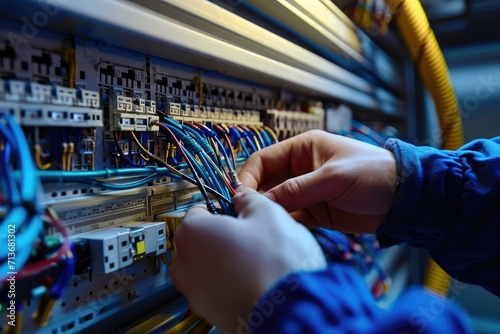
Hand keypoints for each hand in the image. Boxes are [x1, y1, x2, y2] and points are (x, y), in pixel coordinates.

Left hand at [169, 188, 325, 332]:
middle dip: (225, 236)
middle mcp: (185, 266)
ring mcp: (195, 294)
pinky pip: (218, 290)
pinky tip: (258, 281)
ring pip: (210, 267)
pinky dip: (234, 284)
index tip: (237, 211)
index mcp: (192, 234)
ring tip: (259, 262)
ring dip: (229, 261)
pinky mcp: (211, 314)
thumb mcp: (268, 213)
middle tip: (253, 237)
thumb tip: (243, 197)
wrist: (291, 313)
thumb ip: (248, 199)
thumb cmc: (277, 266)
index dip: (222, 207)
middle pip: (202, 240)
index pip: (199, 209)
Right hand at [238, 130, 396, 232]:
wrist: (404, 199)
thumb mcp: (333, 177)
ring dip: (267, 213)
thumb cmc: (372, 174)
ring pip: (276, 202)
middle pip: (266, 183)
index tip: (240, 196)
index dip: (248, 177)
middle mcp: (299, 169)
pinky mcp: (314, 213)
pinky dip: (283, 225)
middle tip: (244, 215)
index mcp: (302, 149)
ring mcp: (306, 192)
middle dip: (255, 198)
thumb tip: (261, 201)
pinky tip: (277, 232)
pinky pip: (291, 218)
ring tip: (259, 226)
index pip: (263, 160)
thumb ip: (297, 189)